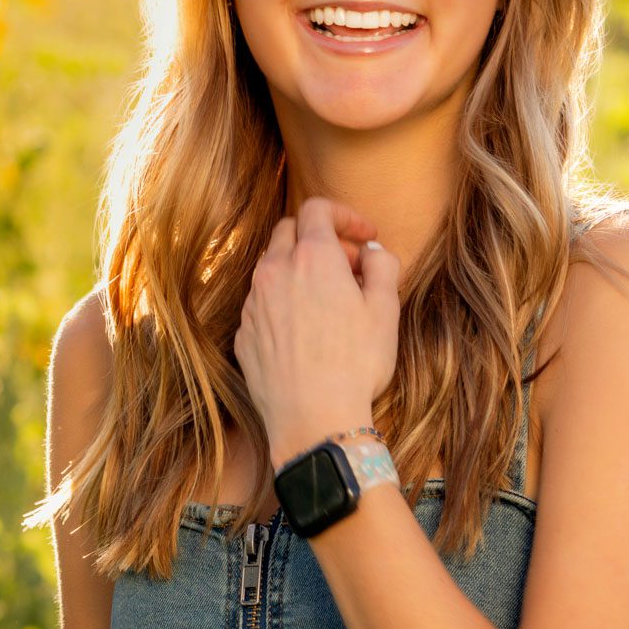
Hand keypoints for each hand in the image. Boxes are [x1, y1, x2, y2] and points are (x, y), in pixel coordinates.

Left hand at [233, 196, 400, 466]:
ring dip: (299, 270)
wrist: (313, 420)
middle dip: (320, 238)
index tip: (365, 236)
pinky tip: (304, 330)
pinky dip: (282, 301)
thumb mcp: (386, 310)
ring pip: (272, 266)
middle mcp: (275, 270)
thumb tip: (373, 252)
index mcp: (313, 257)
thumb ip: (383, 267)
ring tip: (327, 301)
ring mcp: (253, 302)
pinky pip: (261, 302)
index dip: (345, 215)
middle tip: (349, 267)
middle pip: (290, 230)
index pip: (318, 208)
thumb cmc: (355, 364)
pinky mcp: (243, 333)